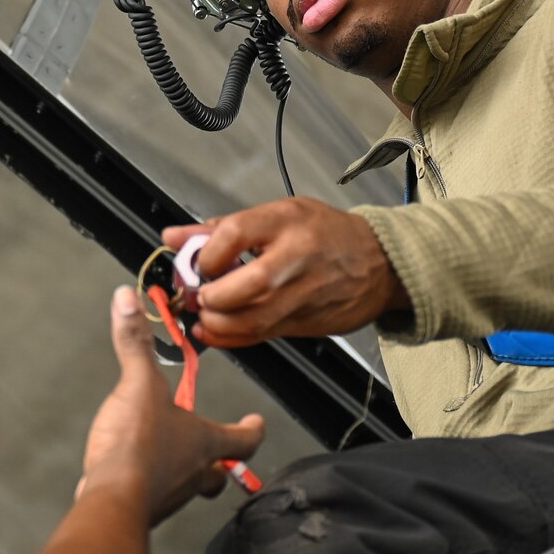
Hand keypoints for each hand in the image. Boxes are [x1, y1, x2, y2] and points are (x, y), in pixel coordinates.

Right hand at [78, 287, 265, 524]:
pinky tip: (132, 471)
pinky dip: (150, 483)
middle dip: (222, 461)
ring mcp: (171, 494)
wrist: (112, 498)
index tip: (257, 421)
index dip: (253, 429)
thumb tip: (128, 301)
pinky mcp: (144, 506)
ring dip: (184, 472)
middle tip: (220, 452)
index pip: (245, 438)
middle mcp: (195, 472)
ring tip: (169, 456)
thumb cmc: (137, 449)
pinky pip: (155, 495)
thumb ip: (134, 344)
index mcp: (206, 442)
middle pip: (221, 471)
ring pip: (189, 486)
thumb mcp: (137, 385)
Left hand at [164, 198, 409, 346]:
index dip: (206, 253)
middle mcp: (296, 257)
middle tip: (199, 294)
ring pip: (253, 317)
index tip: (200, 263)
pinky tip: (215, 332)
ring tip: (205, 313)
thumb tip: (173, 238)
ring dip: (217, 322)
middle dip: (211, 295)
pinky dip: (230, 339)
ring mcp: (303, 293)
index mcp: (286, 221)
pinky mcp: (304, 322)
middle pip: (245, 283)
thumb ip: (221, 228)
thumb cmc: (325, 234)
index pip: (233, 234)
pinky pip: (261, 335)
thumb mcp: (277, 215)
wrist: (379, 264)